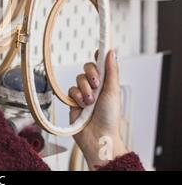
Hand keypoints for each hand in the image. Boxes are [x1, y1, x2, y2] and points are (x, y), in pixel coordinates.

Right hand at [68, 50, 127, 169]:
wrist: (98, 135)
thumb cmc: (109, 117)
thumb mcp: (113, 91)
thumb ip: (111, 71)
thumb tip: (111, 52)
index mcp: (107, 83)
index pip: (101, 64)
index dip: (99, 57)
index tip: (98, 50)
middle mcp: (95, 86)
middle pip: (87, 68)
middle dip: (91, 75)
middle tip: (97, 84)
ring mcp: (83, 93)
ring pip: (78, 79)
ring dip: (85, 89)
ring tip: (90, 102)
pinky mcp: (73, 100)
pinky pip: (70, 90)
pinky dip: (77, 97)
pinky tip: (82, 105)